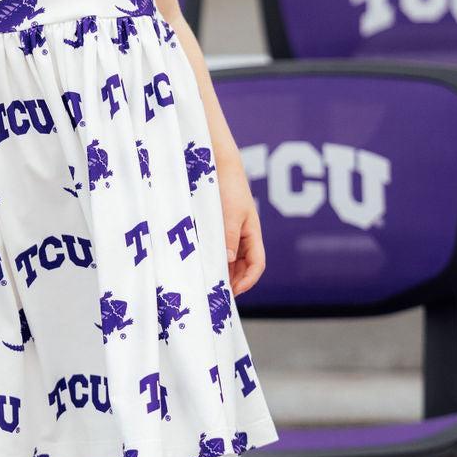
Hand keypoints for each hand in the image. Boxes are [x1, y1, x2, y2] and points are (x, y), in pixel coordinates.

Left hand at [216, 156, 265, 297]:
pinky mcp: (217, 226)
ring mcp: (230, 231)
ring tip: (207, 282)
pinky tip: (200, 263)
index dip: (248, 281)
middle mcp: (243, 235)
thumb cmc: (228, 186)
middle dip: (233, 281)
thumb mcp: (230, 214)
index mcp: (252, 233)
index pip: (257, 264)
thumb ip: (229, 238)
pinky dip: (212, 258)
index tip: (232, 292)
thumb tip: (227, 262)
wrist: (217, 163)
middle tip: (215, 293)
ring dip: (222, 271)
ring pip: (230, 259)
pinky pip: (217, 247)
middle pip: (243, 266)